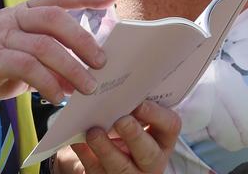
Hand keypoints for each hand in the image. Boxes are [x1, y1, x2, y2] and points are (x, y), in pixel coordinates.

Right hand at [0, 0, 114, 112]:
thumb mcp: (16, 59)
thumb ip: (45, 63)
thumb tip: (77, 77)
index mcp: (20, 13)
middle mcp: (11, 18)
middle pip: (55, 18)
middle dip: (83, 39)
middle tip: (101, 63)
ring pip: (44, 45)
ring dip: (71, 68)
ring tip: (87, 87)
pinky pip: (26, 67)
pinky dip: (47, 83)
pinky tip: (57, 97)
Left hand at [61, 101, 180, 173]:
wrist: (98, 153)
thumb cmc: (119, 128)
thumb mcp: (131, 117)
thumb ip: (131, 104)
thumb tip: (119, 83)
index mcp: (162, 139)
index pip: (170, 126)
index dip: (157, 115)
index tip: (140, 104)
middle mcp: (151, 161)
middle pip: (149, 153)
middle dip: (135, 136)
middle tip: (121, 120)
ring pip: (121, 167)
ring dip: (106, 148)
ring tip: (93, 132)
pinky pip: (96, 171)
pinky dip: (85, 155)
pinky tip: (77, 142)